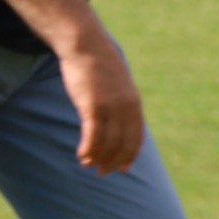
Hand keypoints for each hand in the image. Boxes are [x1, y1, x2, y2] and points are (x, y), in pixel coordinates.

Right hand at [58, 25, 144, 172]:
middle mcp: (126, 108)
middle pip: (122, 144)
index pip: (136, 136)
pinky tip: (82, 156)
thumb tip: (118, 118)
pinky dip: (88, 149)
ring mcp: (110, 107)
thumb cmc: (98, 65)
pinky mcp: (93, 106)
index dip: (130, 154)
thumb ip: (121, 101)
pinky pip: (93, 136)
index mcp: (134, 103)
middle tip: (103, 172)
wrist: (86, 45)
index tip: (124, 168)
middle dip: (113, 161)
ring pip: (107, 143)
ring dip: (98, 158)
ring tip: (88, 165)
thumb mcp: (117, 84)